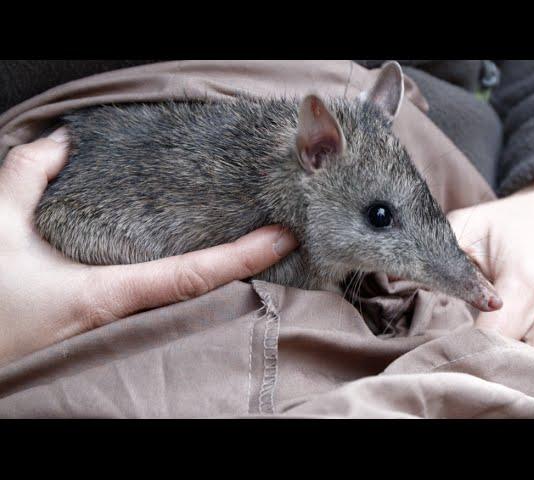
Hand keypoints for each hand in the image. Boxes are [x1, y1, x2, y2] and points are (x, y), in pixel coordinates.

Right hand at [0, 129, 297, 366]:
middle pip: (203, 290)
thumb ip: (26, 177)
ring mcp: (124, 327)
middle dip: (246, 264)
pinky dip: (191, 279)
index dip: (244, 256)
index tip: (282, 238)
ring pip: (188, 300)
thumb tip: (63, 142)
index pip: (195, 276)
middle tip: (279, 230)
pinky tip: (199, 258)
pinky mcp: (111, 328)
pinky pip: (165, 302)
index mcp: (110, 295)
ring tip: (254, 238)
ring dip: (223, 272)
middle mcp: (129, 318)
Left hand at [447, 178, 533, 384]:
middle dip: (504, 373)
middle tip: (476, 370)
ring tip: (507, 375)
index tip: (445, 354)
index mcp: (524, 284)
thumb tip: (395, 277)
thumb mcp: (474, 224)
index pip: (493, 338)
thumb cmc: (514, 224)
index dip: (467, 352)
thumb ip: (440, 252)